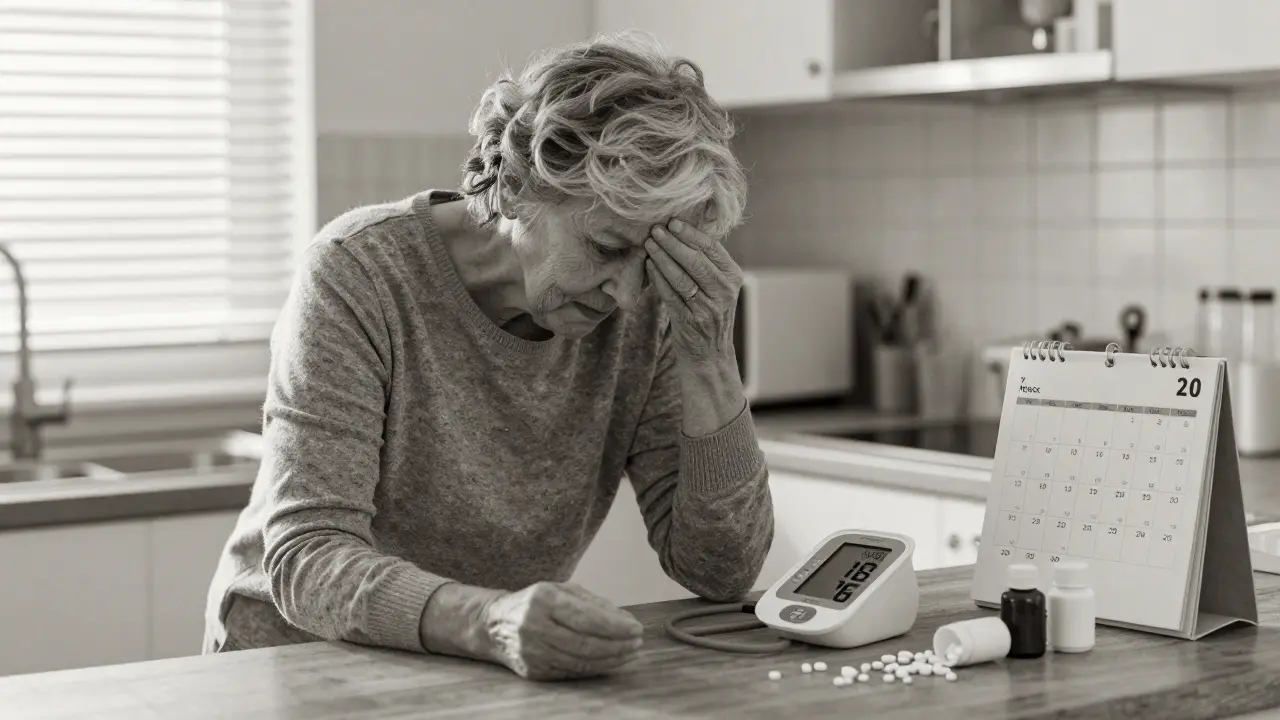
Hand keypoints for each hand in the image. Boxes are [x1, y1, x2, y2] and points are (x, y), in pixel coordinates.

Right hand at [482, 581, 644, 680]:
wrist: (494, 625)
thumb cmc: (534, 603)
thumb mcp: (560, 590)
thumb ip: (593, 603)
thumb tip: (625, 620)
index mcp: (543, 600)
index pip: (587, 618)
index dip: (615, 626)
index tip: (636, 628)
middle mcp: (534, 627)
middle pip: (585, 643)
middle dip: (617, 644)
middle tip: (637, 642)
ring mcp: (532, 652)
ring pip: (580, 661)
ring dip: (611, 658)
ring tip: (629, 652)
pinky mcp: (533, 671)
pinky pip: (571, 672)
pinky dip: (594, 668)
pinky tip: (609, 661)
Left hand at [643, 218, 742, 365]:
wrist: (709, 355)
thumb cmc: (709, 313)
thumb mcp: (717, 287)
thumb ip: (706, 264)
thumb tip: (680, 232)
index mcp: (732, 277)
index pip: (712, 248)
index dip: (691, 233)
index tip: (672, 222)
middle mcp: (724, 291)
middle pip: (696, 260)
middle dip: (673, 243)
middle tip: (655, 229)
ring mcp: (708, 307)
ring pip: (682, 277)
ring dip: (662, 257)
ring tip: (649, 244)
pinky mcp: (690, 321)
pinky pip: (670, 294)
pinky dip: (658, 278)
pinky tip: (649, 265)